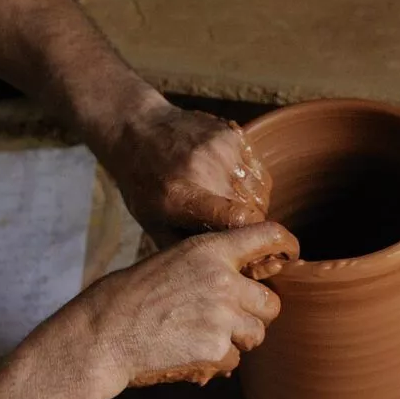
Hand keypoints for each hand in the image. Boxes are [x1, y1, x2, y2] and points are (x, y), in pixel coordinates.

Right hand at [69, 222, 297, 391]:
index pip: (267, 236)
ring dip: (237, 341)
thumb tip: (244, 283)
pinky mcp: (216, 348)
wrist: (104, 333)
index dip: (286, 244)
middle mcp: (223, 279)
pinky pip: (234, 360)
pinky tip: (187, 353)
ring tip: (200, 338)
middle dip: (255, 315)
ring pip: (256, 335)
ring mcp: (223, 315)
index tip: (292, 254)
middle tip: (228, 321)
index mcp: (210, 250)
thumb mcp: (170, 263)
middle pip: (272, 302)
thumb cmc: (128, 298)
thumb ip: (210, 268)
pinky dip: (215, 363)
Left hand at [101, 99, 270, 233]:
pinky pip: (259, 171)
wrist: (137, 129)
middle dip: (250, 226)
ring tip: (230, 205)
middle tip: (231, 228)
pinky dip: (252, 184)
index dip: (250, 236)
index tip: (245, 247)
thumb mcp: (153, 224)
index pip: (237, 218)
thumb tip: (229, 269)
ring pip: (261, 191)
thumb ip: (188, 247)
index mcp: (179, 195)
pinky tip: (231, 185)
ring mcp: (221, 147)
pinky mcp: (232, 134)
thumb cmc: (144, 185)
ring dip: (254, 205)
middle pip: (255, 209)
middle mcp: (204, 168)